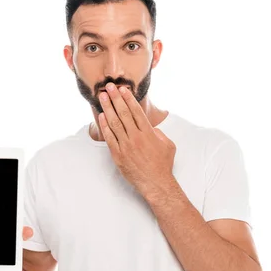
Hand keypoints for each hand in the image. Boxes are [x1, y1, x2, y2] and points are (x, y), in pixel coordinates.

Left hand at [98, 83, 175, 198]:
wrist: (156, 183)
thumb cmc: (163, 165)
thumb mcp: (168, 145)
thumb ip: (158, 133)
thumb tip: (150, 128)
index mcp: (148, 133)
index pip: (136, 111)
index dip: (128, 98)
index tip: (123, 89)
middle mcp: (136, 137)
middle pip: (123, 113)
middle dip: (115, 98)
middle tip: (109, 87)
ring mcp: (126, 146)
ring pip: (114, 123)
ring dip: (108, 108)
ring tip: (102, 97)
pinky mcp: (118, 155)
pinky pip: (109, 138)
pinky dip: (105, 126)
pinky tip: (102, 116)